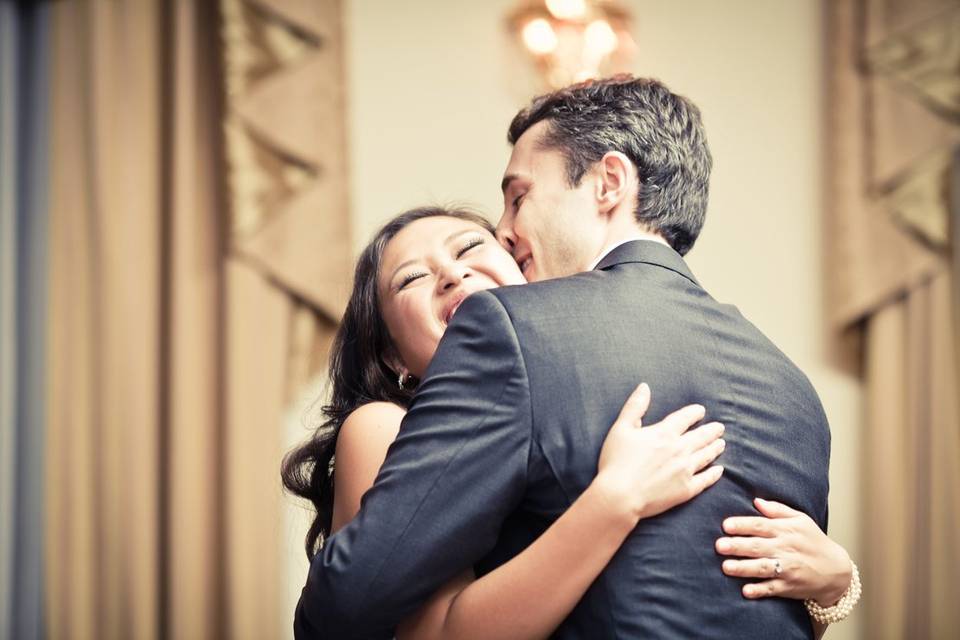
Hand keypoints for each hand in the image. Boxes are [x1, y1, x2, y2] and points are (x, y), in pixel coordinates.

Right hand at [594, 383, 724, 521]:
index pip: (685, 418)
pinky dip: (713, 474)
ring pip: (706, 456)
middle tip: (720, 428)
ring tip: (721, 443)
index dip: (694, 413)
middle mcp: (679, 450)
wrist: (620, 496)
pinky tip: (719, 470)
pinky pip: (705, 479)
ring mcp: (685, 470)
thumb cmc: (616, 462)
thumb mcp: (621, 429)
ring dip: (715, 448)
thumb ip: (634, 407)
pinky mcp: (686, 490)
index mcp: (664, 433)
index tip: (701, 411)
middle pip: (701, 436)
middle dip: (711, 430)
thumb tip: (644, 387)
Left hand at [716, 498, 852, 605]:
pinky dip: (760, 590)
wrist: (837, 570)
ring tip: (726, 567)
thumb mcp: (801, 519)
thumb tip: (756, 500)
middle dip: (738, 546)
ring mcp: (787, 569)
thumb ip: (777, 509)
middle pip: (758, 546)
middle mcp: (785, 549)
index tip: (725, 525)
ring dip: (744, 568)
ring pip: (762, 568)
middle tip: (719, 545)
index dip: (743, 525)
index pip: (760, 525)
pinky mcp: (789, 587)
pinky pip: (772, 589)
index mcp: (785, 530)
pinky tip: (745, 591)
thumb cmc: (814, 541)